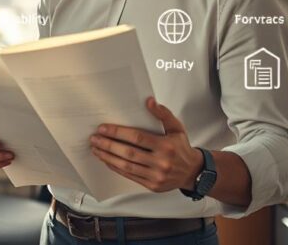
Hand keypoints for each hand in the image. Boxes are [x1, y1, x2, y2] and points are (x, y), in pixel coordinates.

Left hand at [89, 97, 203, 192]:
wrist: (193, 172)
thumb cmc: (182, 148)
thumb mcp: (176, 128)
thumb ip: (163, 114)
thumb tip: (149, 101)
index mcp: (166, 146)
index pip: (137, 137)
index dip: (118, 132)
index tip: (103, 128)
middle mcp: (161, 162)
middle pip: (128, 153)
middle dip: (108, 145)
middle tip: (95, 139)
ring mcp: (156, 176)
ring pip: (126, 166)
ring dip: (108, 157)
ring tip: (96, 149)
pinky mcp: (152, 185)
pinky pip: (130, 176)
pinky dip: (116, 168)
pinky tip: (107, 160)